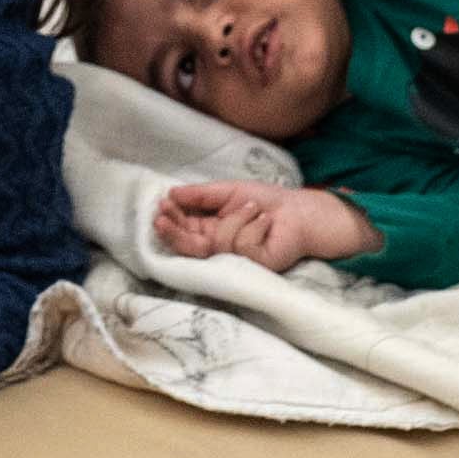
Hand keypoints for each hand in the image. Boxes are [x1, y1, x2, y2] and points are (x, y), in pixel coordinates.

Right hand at [149, 177, 379, 271]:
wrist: (297, 211)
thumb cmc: (263, 200)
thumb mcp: (227, 191)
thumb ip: (200, 194)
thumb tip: (171, 193)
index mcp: (210, 230)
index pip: (184, 231)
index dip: (170, 222)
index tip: (161, 206)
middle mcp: (219, 248)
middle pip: (190, 247)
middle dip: (175, 232)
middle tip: (162, 216)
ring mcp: (236, 260)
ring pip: (219, 242)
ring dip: (237, 218)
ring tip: (253, 208)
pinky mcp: (255, 266)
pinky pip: (242, 246)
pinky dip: (254, 226)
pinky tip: (265, 222)